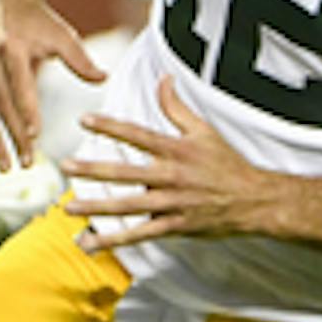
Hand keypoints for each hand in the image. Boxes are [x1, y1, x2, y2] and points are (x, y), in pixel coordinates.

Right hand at [0, 0, 104, 167]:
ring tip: (5, 167)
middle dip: (12, 134)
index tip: (35, 137)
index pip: (19, 85)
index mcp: (11, 46)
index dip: (26, 111)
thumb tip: (104, 79)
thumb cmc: (39, 22)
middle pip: (0, 102)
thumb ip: (81, 59)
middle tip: (26, 163)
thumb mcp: (63, 35)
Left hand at [60, 76, 280, 250]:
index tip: (84, 120)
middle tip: (66, 167)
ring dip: (97, 208)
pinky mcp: (174, 227)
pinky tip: (91, 242)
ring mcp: (172, 204)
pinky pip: (139, 234)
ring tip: (70, 208)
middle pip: (126, 173)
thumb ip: (176, 107)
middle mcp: (171, 176)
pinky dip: (114, 240)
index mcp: (177, 150)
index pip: (138, 135)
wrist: (255, 200)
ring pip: (129, 207)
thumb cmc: (228, 164)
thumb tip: (163, 79)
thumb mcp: (204, 130)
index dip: (111, 127)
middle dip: (93, 170)